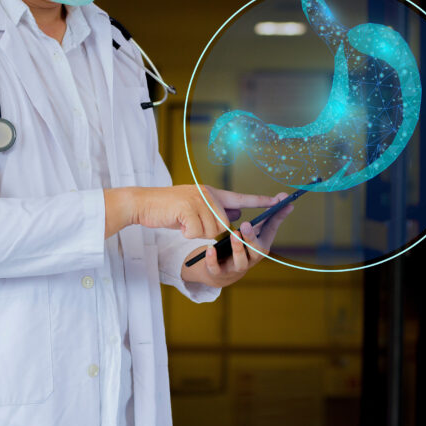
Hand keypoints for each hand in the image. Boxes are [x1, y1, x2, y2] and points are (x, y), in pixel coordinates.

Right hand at [103, 185, 278, 239]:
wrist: (143, 203)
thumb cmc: (167, 208)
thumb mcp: (193, 206)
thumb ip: (213, 209)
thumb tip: (233, 215)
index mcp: (212, 192)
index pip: (241, 197)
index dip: (262, 201)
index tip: (282, 200)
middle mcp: (208, 193)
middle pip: (223, 224)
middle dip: (206, 231)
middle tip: (188, 223)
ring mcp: (199, 200)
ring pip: (211, 231)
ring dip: (195, 233)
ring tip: (182, 222)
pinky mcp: (189, 209)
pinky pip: (198, 233)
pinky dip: (186, 233)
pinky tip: (177, 224)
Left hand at [181, 192, 293, 287]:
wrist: (221, 272)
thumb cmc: (240, 247)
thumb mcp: (250, 232)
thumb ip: (261, 217)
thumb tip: (278, 198)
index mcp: (260, 245)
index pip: (271, 230)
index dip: (279, 216)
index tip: (286, 203)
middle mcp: (251, 258)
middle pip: (256, 249)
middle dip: (252, 237)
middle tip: (246, 224)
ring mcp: (236, 266)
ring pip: (240, 261)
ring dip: (237, 248)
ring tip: (233, 234)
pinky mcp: (219, 272)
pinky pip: (216, 268)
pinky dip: (213, 259)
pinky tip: (210, 248)